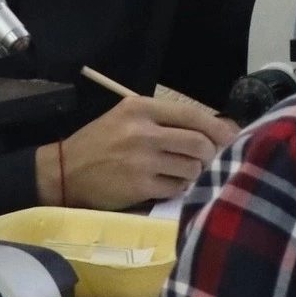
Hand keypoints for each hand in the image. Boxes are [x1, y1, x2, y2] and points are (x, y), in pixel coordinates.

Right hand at [36, 96, 239, 208]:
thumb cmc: (98, 144)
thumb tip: (216, 131)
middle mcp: (142, 131)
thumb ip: (164, 121)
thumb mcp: (125, 119)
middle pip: (199, 143)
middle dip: (209, 155)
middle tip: (204, 161)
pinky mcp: (141, 186)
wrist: (64, 172)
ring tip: (177, 172)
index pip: (192, 114)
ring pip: (192, 168)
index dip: (218, 127)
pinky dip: (178, 188)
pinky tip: (165, 185)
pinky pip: (178, 188)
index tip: (231, 137)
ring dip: (192, 173)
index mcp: (138, 108)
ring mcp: (142, 160)